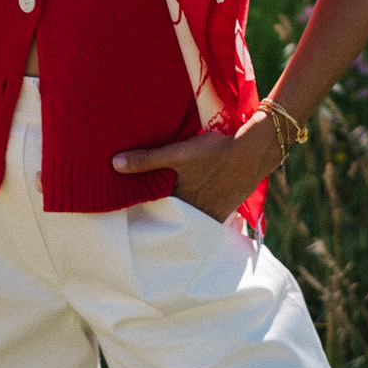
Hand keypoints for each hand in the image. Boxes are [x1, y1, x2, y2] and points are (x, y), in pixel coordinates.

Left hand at [112, 112, 277, 224]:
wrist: (253, 153)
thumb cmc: (214, 152)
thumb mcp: (177, 153)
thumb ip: (146, 160)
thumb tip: (114, 164)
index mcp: (180, 202)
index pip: (154, 211)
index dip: (141, 208)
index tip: (127, 205)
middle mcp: (195, 213)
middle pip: (171, 215)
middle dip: (159, 211)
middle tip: (141, 207)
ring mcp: (211, 214)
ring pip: (187, 215)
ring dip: (178, 210)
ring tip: (166, 203)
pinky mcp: (223, 210)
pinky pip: (203, 214)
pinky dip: (195, 209)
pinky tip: (191, 200)